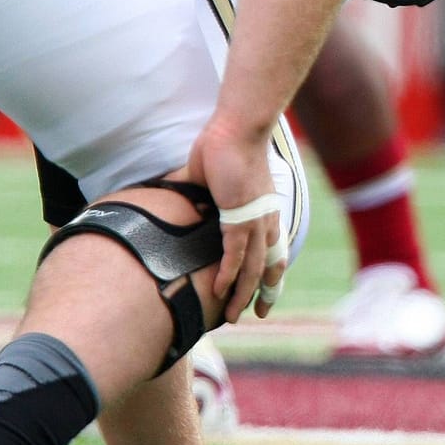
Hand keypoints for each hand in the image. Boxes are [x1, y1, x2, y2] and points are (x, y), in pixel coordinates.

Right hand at [183, 122, 287, 323]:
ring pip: (253, 268)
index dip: (270, 275)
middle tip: (260, 315)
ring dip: (243, 294)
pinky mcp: (240, 216)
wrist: (237, 128)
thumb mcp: (211, 180)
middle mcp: (264, 220)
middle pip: (269, 266)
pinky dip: (229, 273)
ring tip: (232, 315)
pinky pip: (236, 253)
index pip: (272, 251)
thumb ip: (196, 193)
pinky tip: (219, 290)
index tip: (266, 296)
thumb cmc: (225, 147)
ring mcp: (254, 220)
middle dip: (265, 294)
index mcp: (263, 212)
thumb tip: (172, 194)